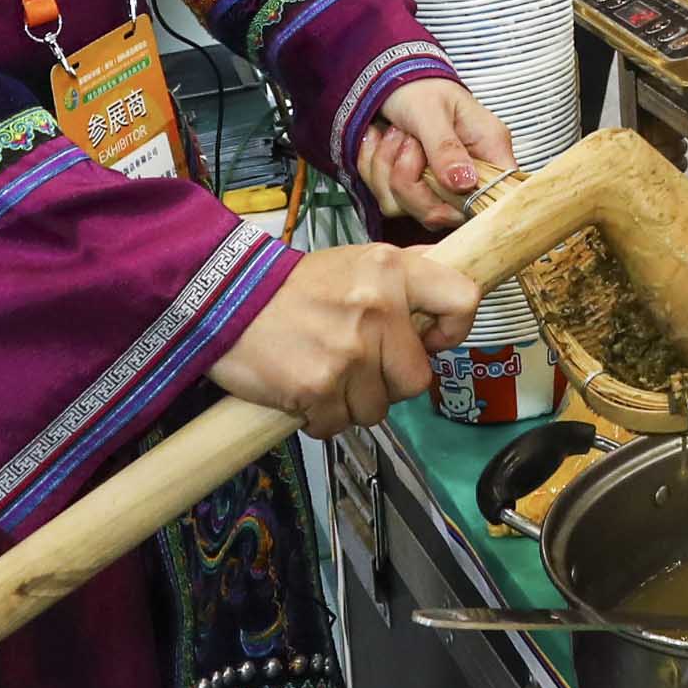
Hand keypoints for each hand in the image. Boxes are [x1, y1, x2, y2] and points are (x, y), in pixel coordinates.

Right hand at [208, 242, 484, 432]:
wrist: (225, 299)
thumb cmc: (294, 286)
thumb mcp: (356, 262)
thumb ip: (404, 276)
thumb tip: (449, 293)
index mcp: (392, 271)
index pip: (463, 301)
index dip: (453, 330)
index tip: (431, 340)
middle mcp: (377, 309)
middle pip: (418, 379)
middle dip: (389, 381)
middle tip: (358, 365)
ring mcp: (348, 352)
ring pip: (377, 409)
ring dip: (353, 403)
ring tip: (326, 374)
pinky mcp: (318, 388)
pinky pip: (337, 426)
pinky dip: (321, 418)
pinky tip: (304, 391)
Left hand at [355, 74, 512, 228]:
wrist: (391, 80)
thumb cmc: (420, 88)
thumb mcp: (431, 111)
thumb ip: (445, 147)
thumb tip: (464, 183)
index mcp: (488, 151)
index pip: (495, 197)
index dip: (468, 202)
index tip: (441, 182)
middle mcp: (467, 176)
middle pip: (442, 213)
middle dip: (409, 179)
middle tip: (407, 140)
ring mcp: (437, 187)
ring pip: (407, 208)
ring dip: (387, 169)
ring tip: (393, 133)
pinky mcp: (411, 190)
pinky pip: (387, 199)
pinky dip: (373, 169)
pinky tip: (379, 141)